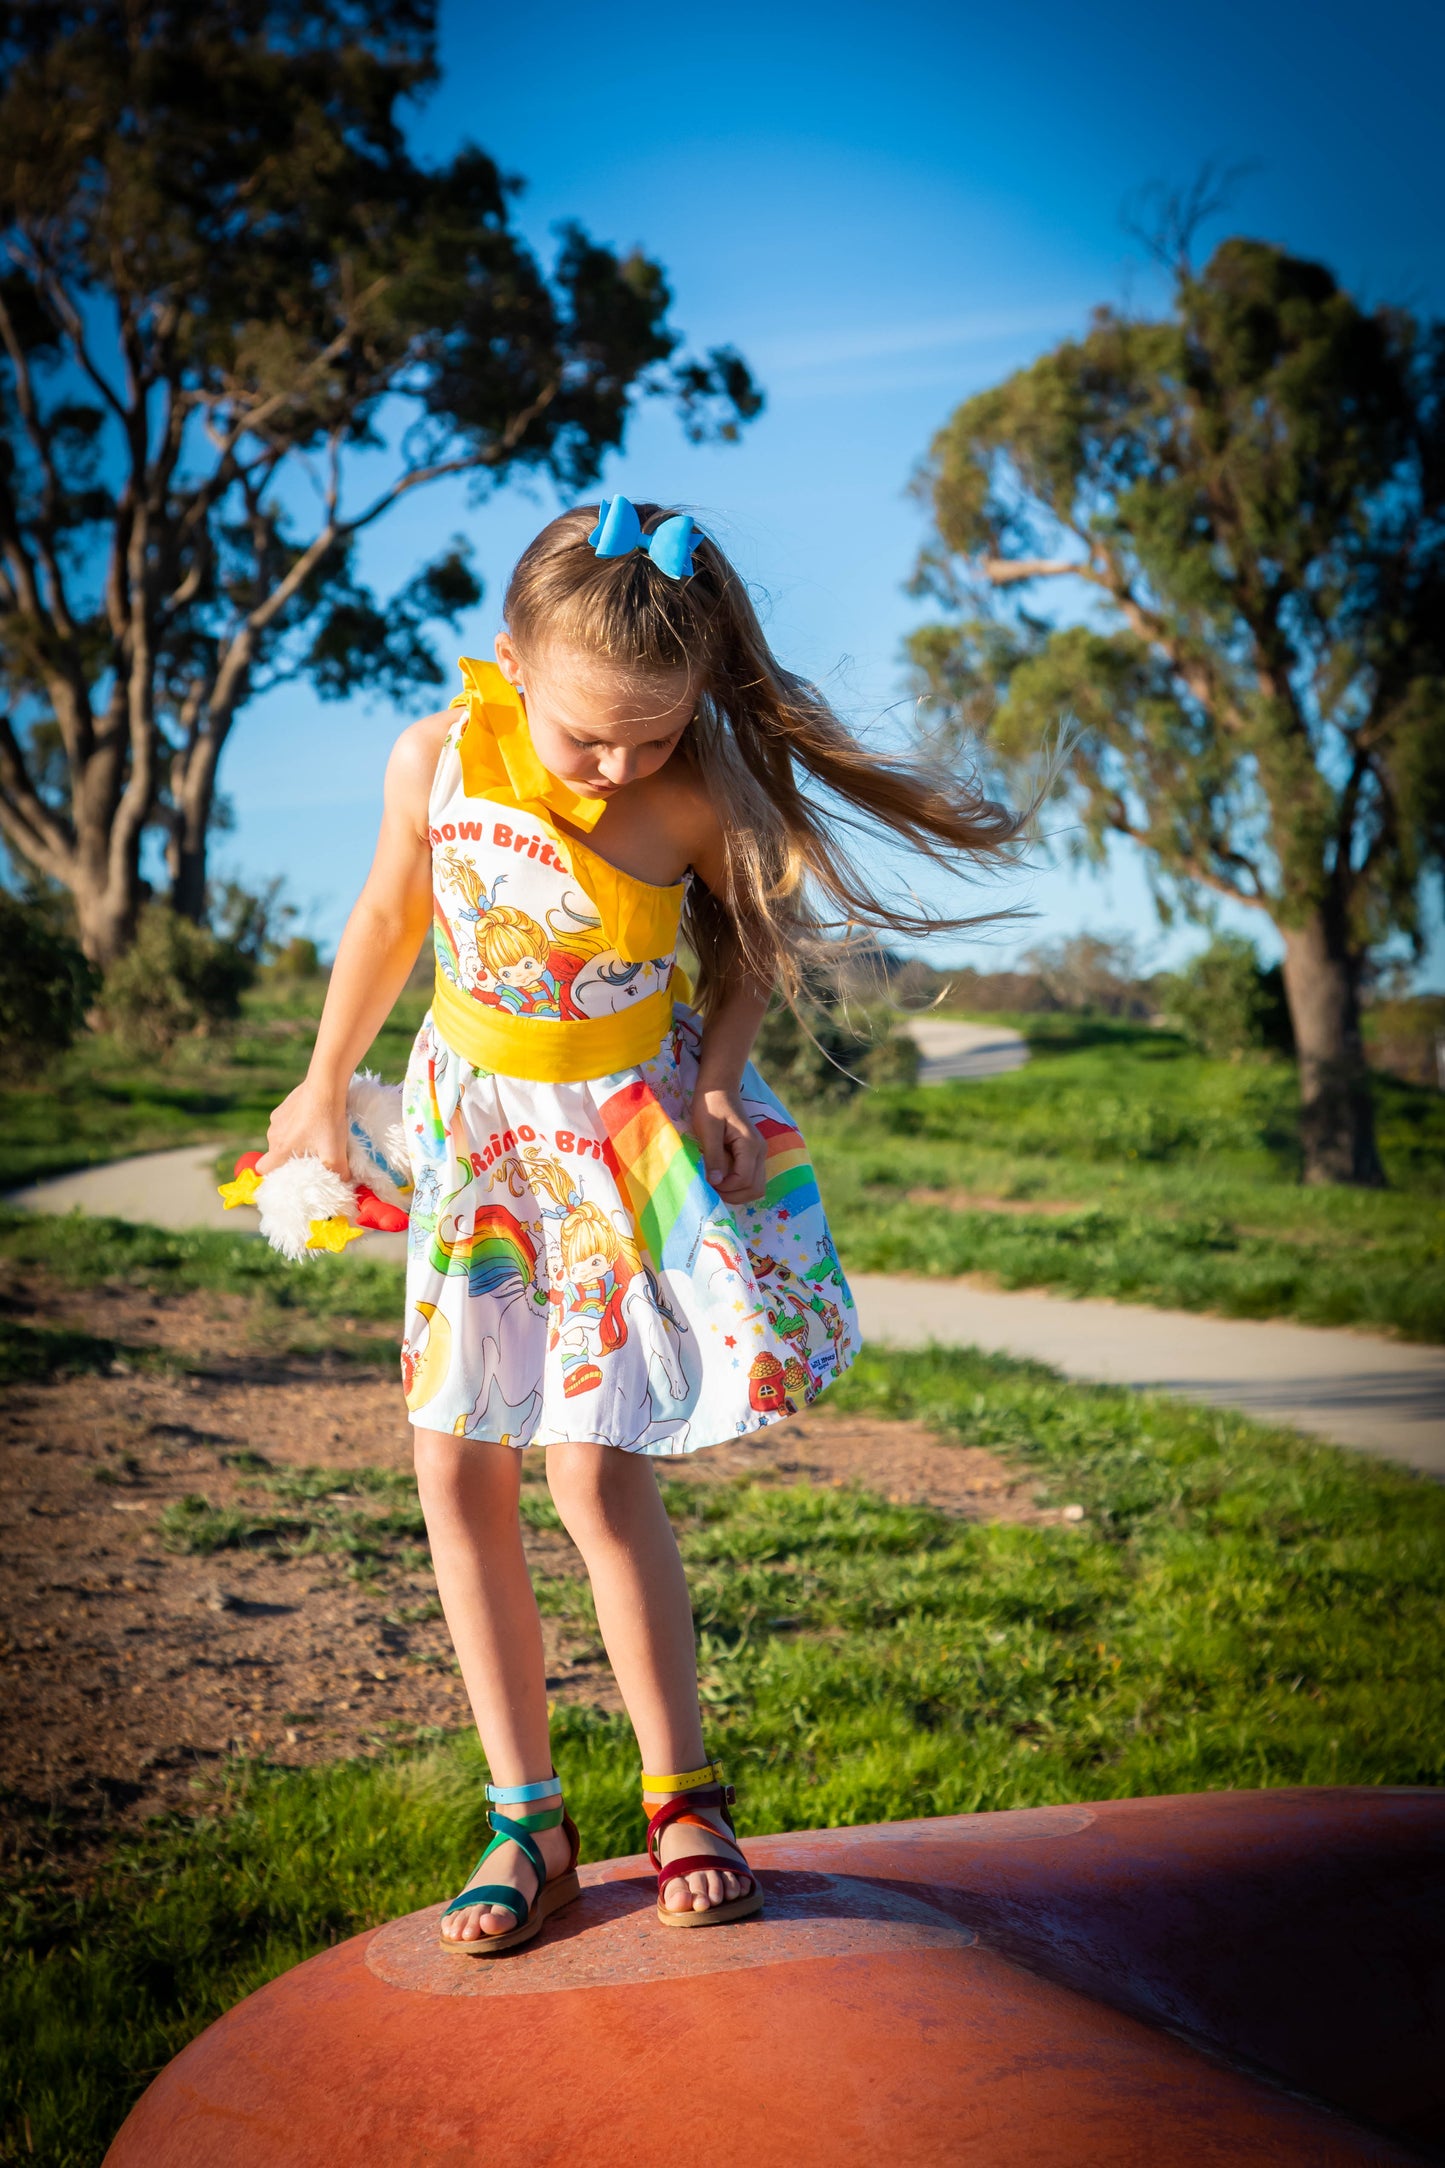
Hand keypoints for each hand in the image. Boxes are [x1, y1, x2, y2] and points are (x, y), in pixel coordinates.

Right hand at [256, 1080, 349, 1176]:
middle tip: (313, 1158)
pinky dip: (298, 1126)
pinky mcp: (283, 1107)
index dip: (272, 1176)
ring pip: (282, 1139)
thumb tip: (345, 1183)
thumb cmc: (327, 1121)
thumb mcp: (336, 1153)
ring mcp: (277, 1119)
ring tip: (317, 1137)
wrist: (326, 1086)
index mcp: (279, 1149)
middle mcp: (273, 1135)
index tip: (287, 1177)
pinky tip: (315, 1121)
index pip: (262, 1169)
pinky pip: (287, 1124)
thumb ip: (340, 1174)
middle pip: (277, 1155)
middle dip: (292, 1160)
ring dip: (296, 1142)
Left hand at [691, 1084, 765, 1205]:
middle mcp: (759, 1152)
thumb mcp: (708, 1129)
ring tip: (714, 1183)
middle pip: (756, 1189)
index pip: (744, 1180)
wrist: (719, 1088)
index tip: (706, 1182)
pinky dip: (736, 1184)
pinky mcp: (751, 1155)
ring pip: (755, 1186)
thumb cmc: (711, 1105)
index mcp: (750, 1145)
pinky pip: (750, 1178)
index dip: (725, 1187)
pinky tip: (719, 1177)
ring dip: (735, 1192)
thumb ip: (713, 1156)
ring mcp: (758, 1154)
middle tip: (711, 1188)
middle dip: (733, 1195)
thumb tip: (715, 1182)